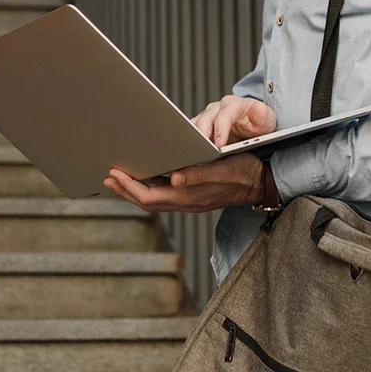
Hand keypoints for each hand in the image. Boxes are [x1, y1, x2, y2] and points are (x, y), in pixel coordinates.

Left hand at [104, 153, 262, 213]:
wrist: (262, 181)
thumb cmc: (243, 172)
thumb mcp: (221, 170)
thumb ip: (197, 176)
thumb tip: (173, 179)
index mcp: (189, 196)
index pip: (149, 197)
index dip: (129, 188)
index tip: (114, 174)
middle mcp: (187, 202)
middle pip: (147, 202)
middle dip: (125, 191)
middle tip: (108, 177)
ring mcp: (191, 201)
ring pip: (156, 200)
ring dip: (136, 191)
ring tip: (121, 179)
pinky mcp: (195, 196)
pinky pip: (166, 196)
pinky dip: (151, 188)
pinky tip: (149, 178)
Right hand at [191, 95, 276, 147]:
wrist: (254, 125)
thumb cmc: (259, 122)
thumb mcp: (266, 118)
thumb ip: (262, 114)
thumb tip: (257, 109)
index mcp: (232, 104)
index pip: (224, 115)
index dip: (220, 129)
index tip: (219, 145)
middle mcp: (216, 109)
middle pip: (205, 119)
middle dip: (202, 135)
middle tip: (201, 151)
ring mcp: (206, 117)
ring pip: (194, 125)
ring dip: (192, 139)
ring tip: (192, 154)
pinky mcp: (200, 127)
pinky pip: (190, 133)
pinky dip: (188, 142)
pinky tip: (189, 155)